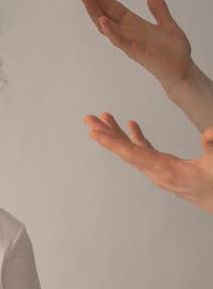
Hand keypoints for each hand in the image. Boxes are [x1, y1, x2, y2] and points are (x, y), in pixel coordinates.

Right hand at [79, 0, 193, 93]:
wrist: (180, 71)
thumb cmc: (172, 52)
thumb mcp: (167, 25)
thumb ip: (159, 11)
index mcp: (133, 25)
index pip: (113, 8)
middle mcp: (127, 33)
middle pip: (106, 14)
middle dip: (94, 1)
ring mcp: (129, 42)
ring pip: (107, 26)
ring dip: (95, 12)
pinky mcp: (136, 52)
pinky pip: (120, 41)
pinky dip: (111, 31)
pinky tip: (103, 20)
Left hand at [84, 112, 212, 213]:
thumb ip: (212, 147)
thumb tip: (208, 132)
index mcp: (164, 171)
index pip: (132, 155)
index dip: (113, 143)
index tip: (94, 134)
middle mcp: (155, 171)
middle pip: (124, 151)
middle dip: (106, 134)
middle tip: (88, 119)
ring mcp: (156, 170)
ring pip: (131, 150)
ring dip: (117, 133)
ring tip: (104, 117)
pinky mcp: (162, 167)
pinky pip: (143, 151)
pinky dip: (135, 138)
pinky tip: (131, 125)